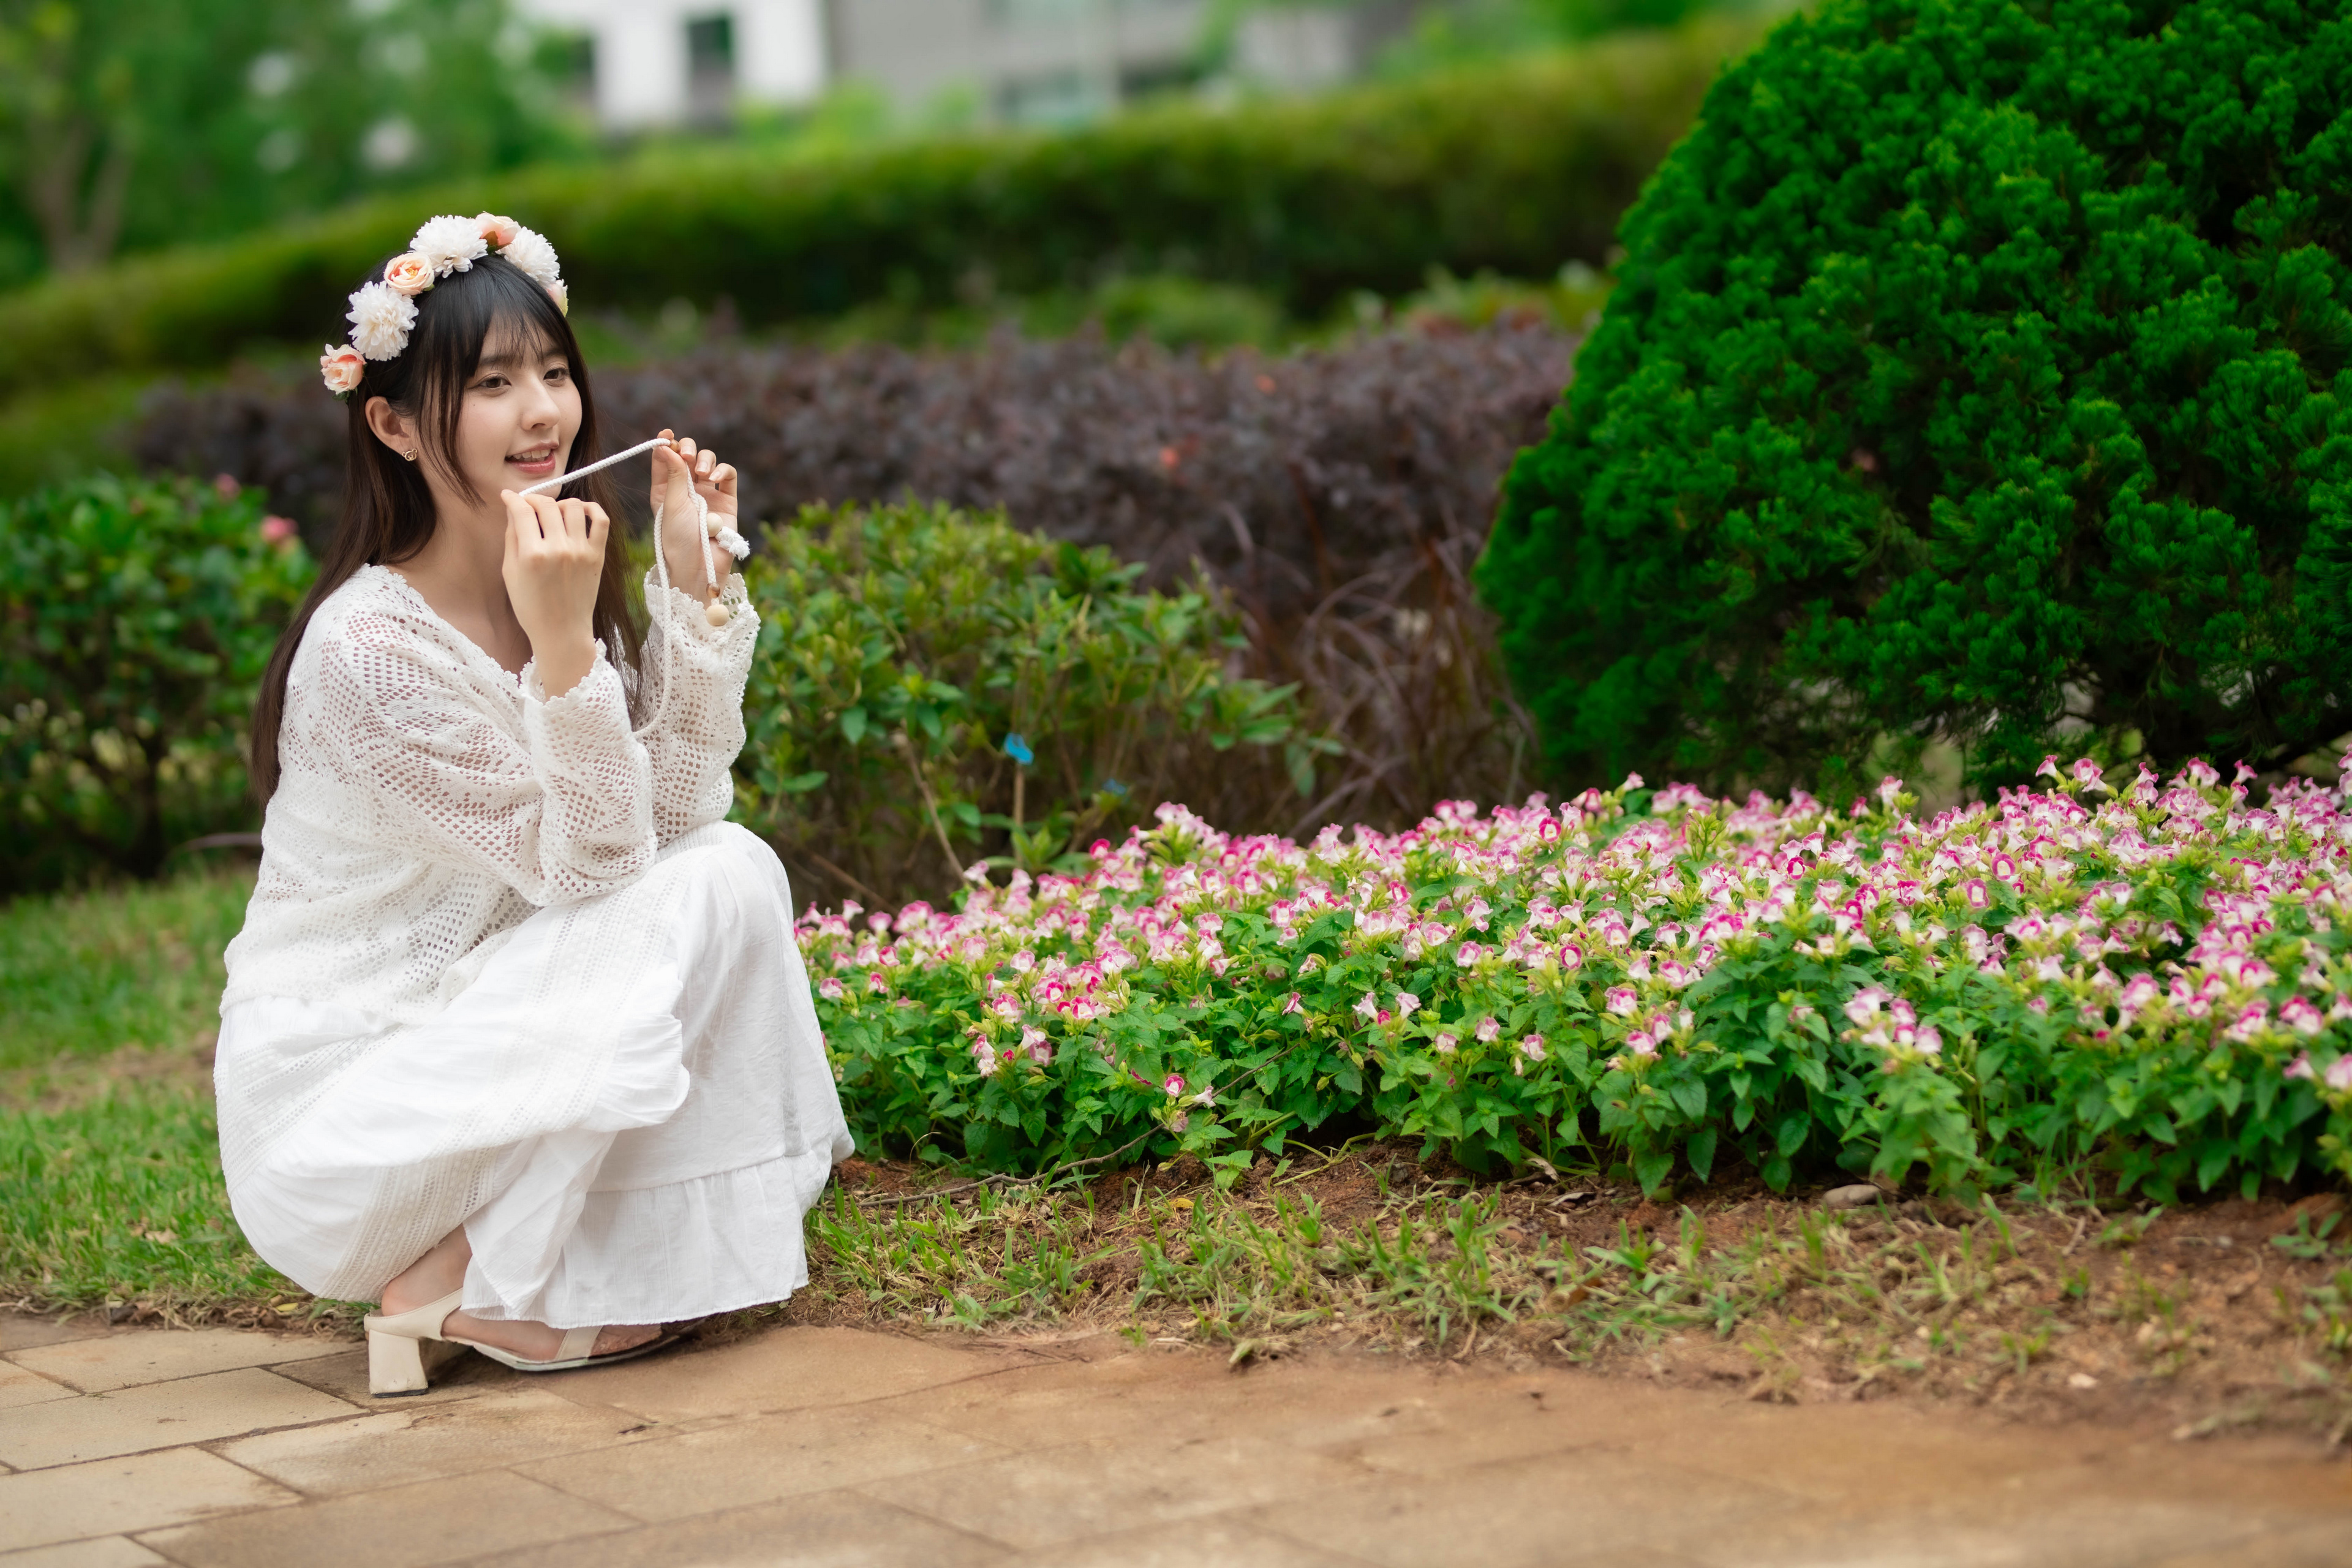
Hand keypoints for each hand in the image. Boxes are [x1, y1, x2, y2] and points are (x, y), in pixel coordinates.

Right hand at [500, 490, 608, 696]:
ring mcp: (580, 551)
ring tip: (553, 513)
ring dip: (560, 504)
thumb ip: (512, 538)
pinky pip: (601, 520)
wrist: (561, 631)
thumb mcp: (510, 573)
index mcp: (532, 555)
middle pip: (546, 505)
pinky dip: (591, 508)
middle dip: (534, 500)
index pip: (522, 511)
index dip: (513, 498)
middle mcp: (558, 549)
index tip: (509, 497)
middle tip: (529, 506)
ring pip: (573, 507)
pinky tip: (580, 511)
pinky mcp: (597, 555)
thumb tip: (513, 510)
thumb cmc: (531, 607)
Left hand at [651, 429, 738, 603]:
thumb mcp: (670, 502)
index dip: (666, 443)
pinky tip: (713, 478)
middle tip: (686, 456)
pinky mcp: (727, 499)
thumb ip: (673, 473)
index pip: (666, 458)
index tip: (666, 434)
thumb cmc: (678, 538)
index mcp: (664, 489)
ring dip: (705, 459)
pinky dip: (722, 470)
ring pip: (708, 461)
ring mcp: (708, 493)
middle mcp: (686, 489)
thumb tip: (665, 445)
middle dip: (688, 449)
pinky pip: (728, 475)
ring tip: (701, 473)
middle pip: (688, 455)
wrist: (700, 565)